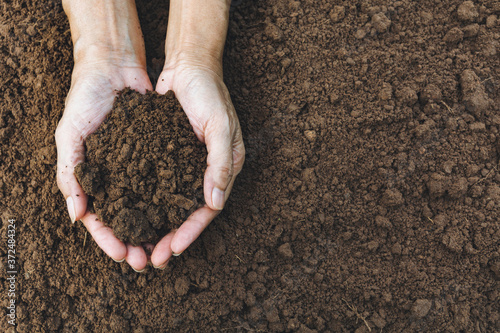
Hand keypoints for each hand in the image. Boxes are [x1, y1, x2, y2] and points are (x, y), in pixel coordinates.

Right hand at [56, 58, 153, 269]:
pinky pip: (163, 181)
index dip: (108, 239)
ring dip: (154, 227)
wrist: (115, 67)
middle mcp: (115, 175)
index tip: (122, 255)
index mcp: (91, 176)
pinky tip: (179, 214)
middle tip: (146, 261)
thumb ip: (69, 172)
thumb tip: (76, 215)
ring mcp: (136, 166)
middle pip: (125, 218)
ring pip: (146, 205)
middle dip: (134, 241)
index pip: (98, 217)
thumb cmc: (86, 98)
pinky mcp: (157, 153)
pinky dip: (168, 199)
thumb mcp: (70, 134)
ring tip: (165, 246)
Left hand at [150, 64, 244, 267]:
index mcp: (224, 168)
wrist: (188, 66)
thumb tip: (216, 203)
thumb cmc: (209, 93)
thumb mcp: (220, 126)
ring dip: (159, 225)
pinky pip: (160, 184)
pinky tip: (133, 213)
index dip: (192, 231)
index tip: (174, 249)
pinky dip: (149, 201)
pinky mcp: (168, 156)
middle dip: (173, 237)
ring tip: (141, 245)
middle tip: (154, 258)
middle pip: (189, 212)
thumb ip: (221, 163)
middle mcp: (206, 171)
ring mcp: (186, 164)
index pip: (208, 208)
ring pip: (172, 203)